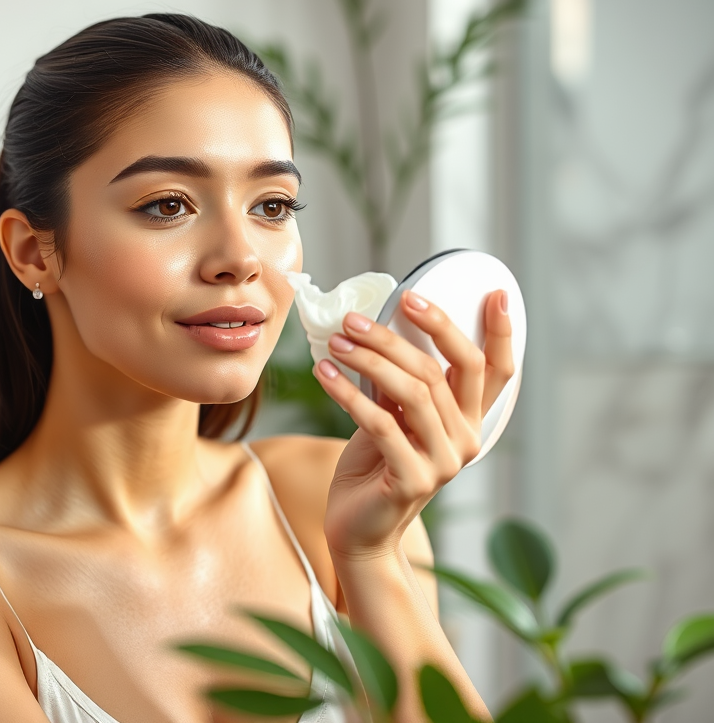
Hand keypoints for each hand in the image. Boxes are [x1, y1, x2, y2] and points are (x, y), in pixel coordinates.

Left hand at [316, 290, 513, 560]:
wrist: (359, 531)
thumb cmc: (374, 468)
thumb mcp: (394, 417)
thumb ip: (403, 385)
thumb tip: (383, 330)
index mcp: (469, 422)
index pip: (495, 372)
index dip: (499, 333)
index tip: (493, 292)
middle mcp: (466, 440)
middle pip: (446, 370)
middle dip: (411, 332)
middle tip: (361, 317)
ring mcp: (443, 462)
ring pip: (413, 392)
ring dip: (370, 359)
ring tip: (337, 342)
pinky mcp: (412, 479)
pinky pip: (381, 423)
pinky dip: (349, 393)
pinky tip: (325, 374)